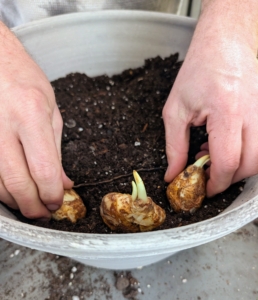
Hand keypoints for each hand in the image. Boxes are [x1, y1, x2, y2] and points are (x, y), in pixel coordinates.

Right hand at [0, 22, 72, 217]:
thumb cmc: (25, 80)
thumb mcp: (51, 112)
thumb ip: (55, 152)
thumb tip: (63, 183)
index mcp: (30, 115)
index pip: (43, 170)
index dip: (51, 194)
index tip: (57, 201)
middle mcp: (3, 126)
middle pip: (17, 183)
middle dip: (33, 206)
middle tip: (43, 212)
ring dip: (16, 201)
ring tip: (30, 203)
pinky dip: (1, 190)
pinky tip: (12, 190)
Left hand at [162, 3, 257, 196]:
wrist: (225, 44)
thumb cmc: (198, 70)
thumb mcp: (176, 110)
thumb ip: (174, 147)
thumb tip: (173, 174)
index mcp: (227, 112)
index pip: (228, 162)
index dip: (216, 183)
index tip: (204, 189)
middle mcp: (252, 115)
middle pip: (249, 165)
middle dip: (227, 179)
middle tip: (206, 176)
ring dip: (235, 167)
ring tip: (209, 156)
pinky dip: (242, 154)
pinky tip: (221, 145)